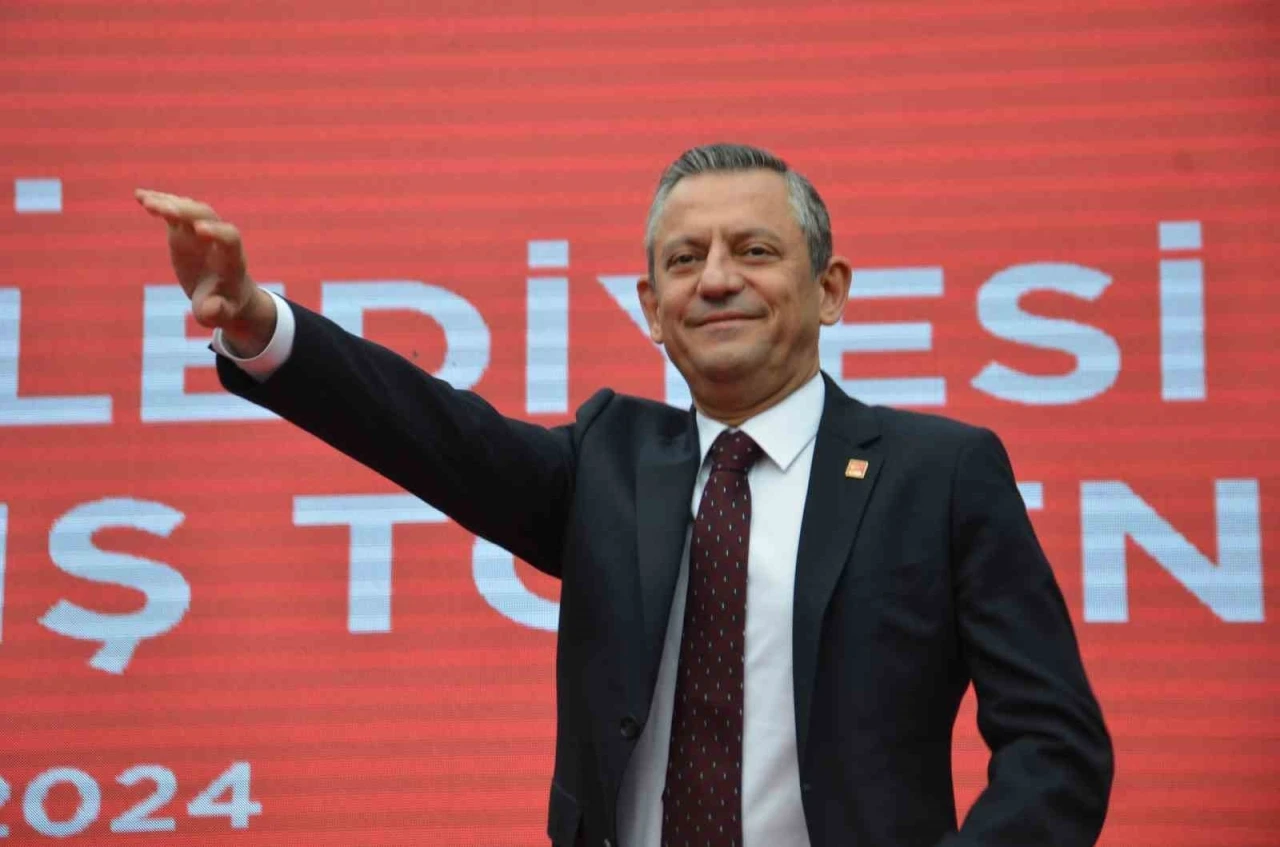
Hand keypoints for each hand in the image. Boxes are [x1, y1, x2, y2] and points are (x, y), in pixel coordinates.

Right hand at [134, 189, 275, 355]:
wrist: (225, 295)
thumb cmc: (224, 307)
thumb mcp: (221, 316)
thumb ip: (217, 312)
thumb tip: (211, 308)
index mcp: (231, 260)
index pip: (230, 238)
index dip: (217, 232)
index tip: (200, 230)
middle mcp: (217, 240)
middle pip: (207, 216)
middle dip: (188, 211)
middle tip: (165, 210)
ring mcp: (200, 232)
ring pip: (189, 209)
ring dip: (170, 203)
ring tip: (146, 202)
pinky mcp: (184, 231)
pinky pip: (174, 211)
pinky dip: (159, 202)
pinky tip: (139, 196)